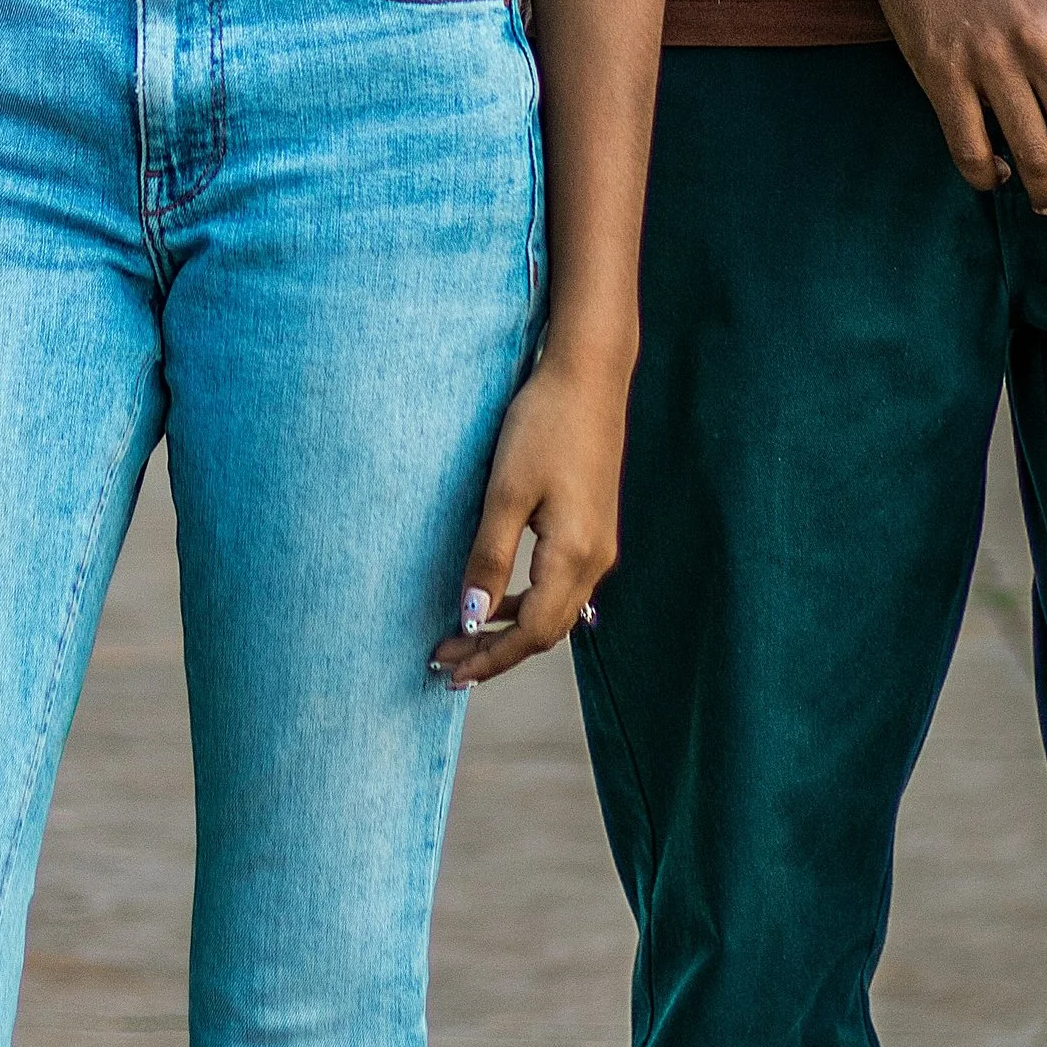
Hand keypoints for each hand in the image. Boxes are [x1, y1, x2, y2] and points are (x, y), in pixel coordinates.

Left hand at [429, 349, 628, 687]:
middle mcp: (595, 560)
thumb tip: (472, 618)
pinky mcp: (594, 528)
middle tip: (447, 663)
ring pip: (555, 612)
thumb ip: (490, 557)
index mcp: (574, 556)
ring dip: (511, 630)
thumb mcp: (506, 490)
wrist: (590, 375)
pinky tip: (500, 596)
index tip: (450, 671)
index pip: (532, 633)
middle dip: (496, 652)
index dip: (491, 658)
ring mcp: (599, 545)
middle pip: (546, 631)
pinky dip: (528, 603)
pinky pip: (561, 586)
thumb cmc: (545, 424)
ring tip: (466, 636)